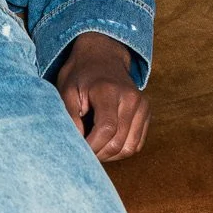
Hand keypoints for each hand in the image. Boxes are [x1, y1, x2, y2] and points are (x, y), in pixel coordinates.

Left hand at [56, 32, 149, 161]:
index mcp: (109, 91)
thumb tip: (76, 144)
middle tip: (82, 152)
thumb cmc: (80, 75)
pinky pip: (136, 144)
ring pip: (129, 148)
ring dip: (109, 155)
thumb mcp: (66, 90)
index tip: (78, 151)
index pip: (106, 129)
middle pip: (118, 142)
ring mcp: (142, 106)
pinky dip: (120, 150)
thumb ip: (69, 116)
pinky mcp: (146, 113)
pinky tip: (106, 143)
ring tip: (93, 147)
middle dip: (98, 154)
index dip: (92, 147)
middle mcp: (131, 98)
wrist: (102, 57)